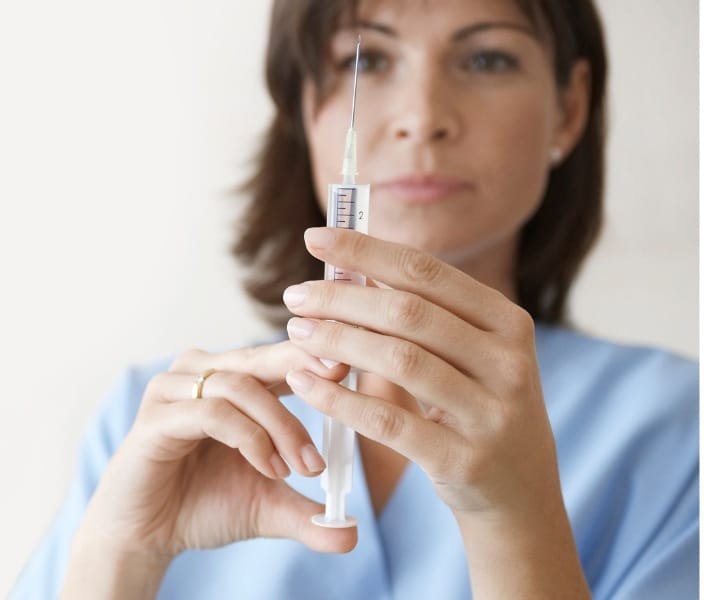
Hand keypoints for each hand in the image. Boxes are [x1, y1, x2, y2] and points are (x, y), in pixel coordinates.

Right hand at [73, 342, 357, 564]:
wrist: (146, 535)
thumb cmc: (201, 506)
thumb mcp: (267, 506)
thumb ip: (308, 513)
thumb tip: (351, 533)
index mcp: (227, 379)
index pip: (276, 354)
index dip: (314, 355)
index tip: (353, 368)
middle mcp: (197, 373)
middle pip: (260, 358)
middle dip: (305, 371)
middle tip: (340, 388)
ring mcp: (172, 391)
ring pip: (240, 386)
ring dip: (281, 425)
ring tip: (302, 468)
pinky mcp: (156, 418)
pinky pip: (212, 413)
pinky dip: (249, 438)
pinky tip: (269, 467)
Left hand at [282, 226, 559, 520]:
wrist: (520, 495)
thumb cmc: (476, 411)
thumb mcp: (469, 357)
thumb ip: (422, 316)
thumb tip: (350, 264)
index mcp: (508, 323)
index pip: (427, 272)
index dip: (366, 250)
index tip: (315, 236)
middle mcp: (507, 363)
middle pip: (409, 313)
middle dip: (342, 298)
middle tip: (294, 296)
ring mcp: (490, 414)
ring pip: (400, 361)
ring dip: (337, 341)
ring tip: (295, 332)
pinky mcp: (463, 460)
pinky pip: (388, 422)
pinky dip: (339, 399)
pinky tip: (303, 385)